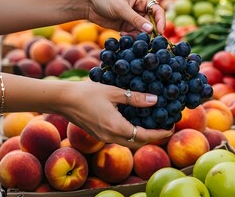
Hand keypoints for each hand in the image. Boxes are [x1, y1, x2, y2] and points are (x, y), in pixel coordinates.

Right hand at [58, 81, 172, 148]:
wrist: (63, 100)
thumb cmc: (87, 93)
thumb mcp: (113, 92)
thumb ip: (135, 98)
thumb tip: (155, 100)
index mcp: (116, 127)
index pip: (144, 136)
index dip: (159, 134)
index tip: (170, 128)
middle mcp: (110, 137)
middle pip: (138, 143)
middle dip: (153, 137)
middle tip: (165, 126)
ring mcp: (103, 137)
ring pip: (128, 142)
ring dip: (142, 136)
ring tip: (153, 124)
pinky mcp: (99, 135)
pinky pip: (120, 138)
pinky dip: (131, 133)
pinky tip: (136, 122)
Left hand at [83, 0, 164, 35]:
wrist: (88, 3)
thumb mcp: (122, 9)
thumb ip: (136, 20)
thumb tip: (151, 30)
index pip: (157, 11)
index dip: (160, 21)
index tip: (159, 32)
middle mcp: (140, 9)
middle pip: (151, 23)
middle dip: (150, 32)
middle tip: (147, 40)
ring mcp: (133, 19)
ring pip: (143, 31)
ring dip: (140, 36)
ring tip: (132, 38)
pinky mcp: (125, 27)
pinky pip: (133, 35)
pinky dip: (131, 38)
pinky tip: (122, 35)